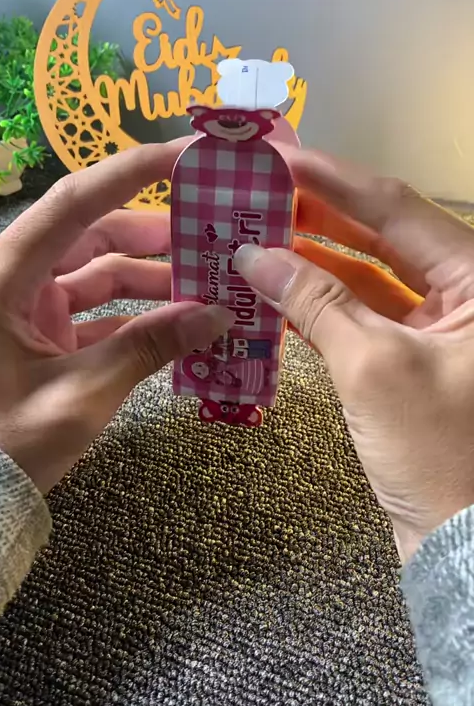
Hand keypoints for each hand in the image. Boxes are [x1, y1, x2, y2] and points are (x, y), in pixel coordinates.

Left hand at [0, 141, 231, 493]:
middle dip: (156, 235)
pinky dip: (136, 318)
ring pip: (98, 273)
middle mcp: (14, 279)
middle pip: (92, 234)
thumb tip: (217, 316)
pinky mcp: (39, 335)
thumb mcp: (78, 395)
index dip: (130, 172)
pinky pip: (96, 312)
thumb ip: (147, 348)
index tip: (186, 157)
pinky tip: (180, 328)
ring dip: (152, 280)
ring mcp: (27, 308)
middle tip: (214, 237)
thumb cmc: (5, 445)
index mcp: (4, 277)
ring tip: (208, 290)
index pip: (73, 203)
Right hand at [235, 145, 473, 562]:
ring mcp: (442, 328)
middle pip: (384, 236)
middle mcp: (466, 293)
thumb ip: (314, 301)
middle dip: (318, 216)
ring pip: (371, 277)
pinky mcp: (417, 360)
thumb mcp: (373, 366)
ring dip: (314, 260)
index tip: (278, 159)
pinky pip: (366, 316)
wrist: (462, 546)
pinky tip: (276, 290)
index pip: (397, 208)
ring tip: (255, 236)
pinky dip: (322, 305)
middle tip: (257, 195)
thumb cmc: (436, 452)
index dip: (333, 180)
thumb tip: (253, 253)